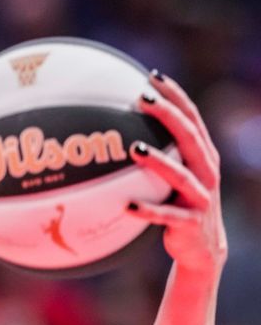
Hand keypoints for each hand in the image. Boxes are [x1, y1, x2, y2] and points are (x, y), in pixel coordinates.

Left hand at [127, 71, 227, 274]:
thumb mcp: (174, 179)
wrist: (202, 248)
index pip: (191, 118)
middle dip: (167, 115)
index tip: (152, 76)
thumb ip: (157, 157)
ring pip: (180, 176)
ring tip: (134, 148)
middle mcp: (206, 172)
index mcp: (204, 157)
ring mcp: (200, 198)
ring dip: (158, 162)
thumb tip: (117, 135)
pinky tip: (126, 206)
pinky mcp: (190, 223)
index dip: (175, 96)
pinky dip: (147, 211)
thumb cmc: (179, 206)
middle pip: (189, 137)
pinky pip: (166, 217)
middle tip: (142, 98)